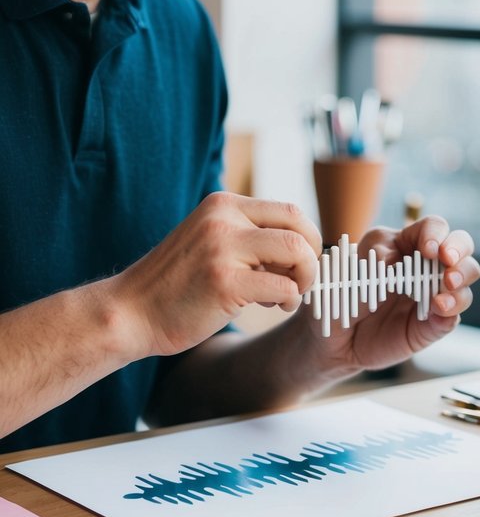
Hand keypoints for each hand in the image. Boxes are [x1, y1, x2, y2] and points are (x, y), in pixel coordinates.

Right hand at [115, 192, 321, 357]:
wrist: (131, 312)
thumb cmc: (177, 285)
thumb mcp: (211, 241)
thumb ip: (248, 236)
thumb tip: (302, 246)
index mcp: (223, 204)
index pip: (289, 210)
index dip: (306, 239)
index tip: (298, 264)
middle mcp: (223, 218)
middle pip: (298, 225)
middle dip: (311, 257)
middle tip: (300, 280)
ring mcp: (222, 248)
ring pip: (297, 252)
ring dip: (304, 278)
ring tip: (285, 295)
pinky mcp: (224, 282)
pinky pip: (283, 287)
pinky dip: (289, 299)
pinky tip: (271, 306)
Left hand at [300, 216, 478, 376]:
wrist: (333, 338)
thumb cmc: (341, 294)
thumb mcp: (350, 269)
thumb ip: (371, 261)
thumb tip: (391, 261)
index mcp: (405, 243)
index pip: (433, 227)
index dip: (435, 234)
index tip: (427, 249)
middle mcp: (425, 265)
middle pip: (461, 246)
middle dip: (459, 250)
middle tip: (447, 262)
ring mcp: (433, 293)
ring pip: (465, 278)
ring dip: (461, 279)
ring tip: (445, 287)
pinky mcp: (434, 323)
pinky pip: (454, 313)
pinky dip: (452, 309)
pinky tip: (438, 309)